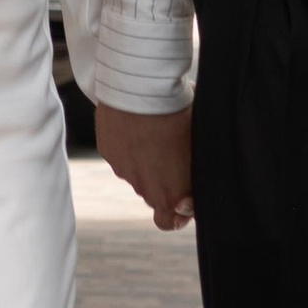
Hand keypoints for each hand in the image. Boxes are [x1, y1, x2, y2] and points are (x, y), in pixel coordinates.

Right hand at [93, 101, 194, 230]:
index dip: (181, 209)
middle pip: (154, 199)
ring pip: (136, 176)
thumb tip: (197, 181)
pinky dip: (128, 147)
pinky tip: (137, 124)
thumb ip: (197, 171)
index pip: (172, 220)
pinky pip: (120, 156)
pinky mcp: (108, 151)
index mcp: (171, 194)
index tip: (186, 193)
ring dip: (145, 164)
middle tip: (172, 161)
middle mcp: (145, 189)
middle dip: (163, 186)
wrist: (144, 87)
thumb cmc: (180, 114)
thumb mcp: (199, 143)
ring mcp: (124, 171)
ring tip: (155, 134)